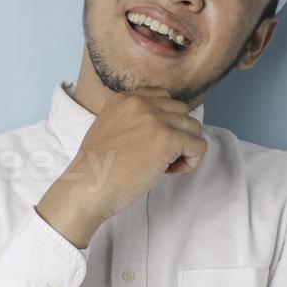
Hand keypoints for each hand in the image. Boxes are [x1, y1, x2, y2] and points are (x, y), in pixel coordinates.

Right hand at [36, 87, 207, 247]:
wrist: (87, 187)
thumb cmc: (98, 169)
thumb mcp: (110, 129)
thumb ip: (134, 120)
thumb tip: (166, 128)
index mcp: (125, 98)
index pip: (164, 98)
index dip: (165, 123)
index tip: (151, 145)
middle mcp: (141, 102)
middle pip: (182, 112)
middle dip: (177, 135)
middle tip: (159, 158)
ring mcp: (155, 119)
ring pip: (194, 128)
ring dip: (185, 149)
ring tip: (164, 166)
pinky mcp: (167, 139)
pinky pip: (199, 147)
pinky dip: (191, 162)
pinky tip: (170, 172)